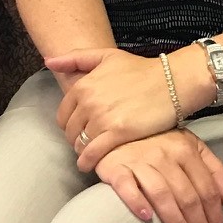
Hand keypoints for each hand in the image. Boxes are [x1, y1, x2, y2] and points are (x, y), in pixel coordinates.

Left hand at [47, 46, 187, 169]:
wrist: (172, 81)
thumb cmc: (142, 70)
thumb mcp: (107, 56)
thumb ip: (76, 58)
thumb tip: (49, 61)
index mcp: (84, 84)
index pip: (63, 114)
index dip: (69, 124)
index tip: (79, 129)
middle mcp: (89, 101)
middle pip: (70, 130)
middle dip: (76, 139)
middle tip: (86, 143)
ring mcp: (102, 117)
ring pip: (80, 143)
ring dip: (82, 152)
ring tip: (90, 155)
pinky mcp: (118, 133)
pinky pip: (93, 153)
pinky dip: (88, 162)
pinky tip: (89, 165)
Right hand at [92, 130, 222, 222]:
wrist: (118, 129)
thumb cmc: (159, 142)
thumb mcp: (192, 147)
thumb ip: (214, 170)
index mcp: (186, 151)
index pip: (207, 189)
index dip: (216, 217)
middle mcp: (165, 155)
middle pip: (188, 197)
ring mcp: (140, 161)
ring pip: (163, 195)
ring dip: (176, 222)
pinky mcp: (116, 167)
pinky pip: (127, 186)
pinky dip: (137, 202)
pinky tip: (147, 218)